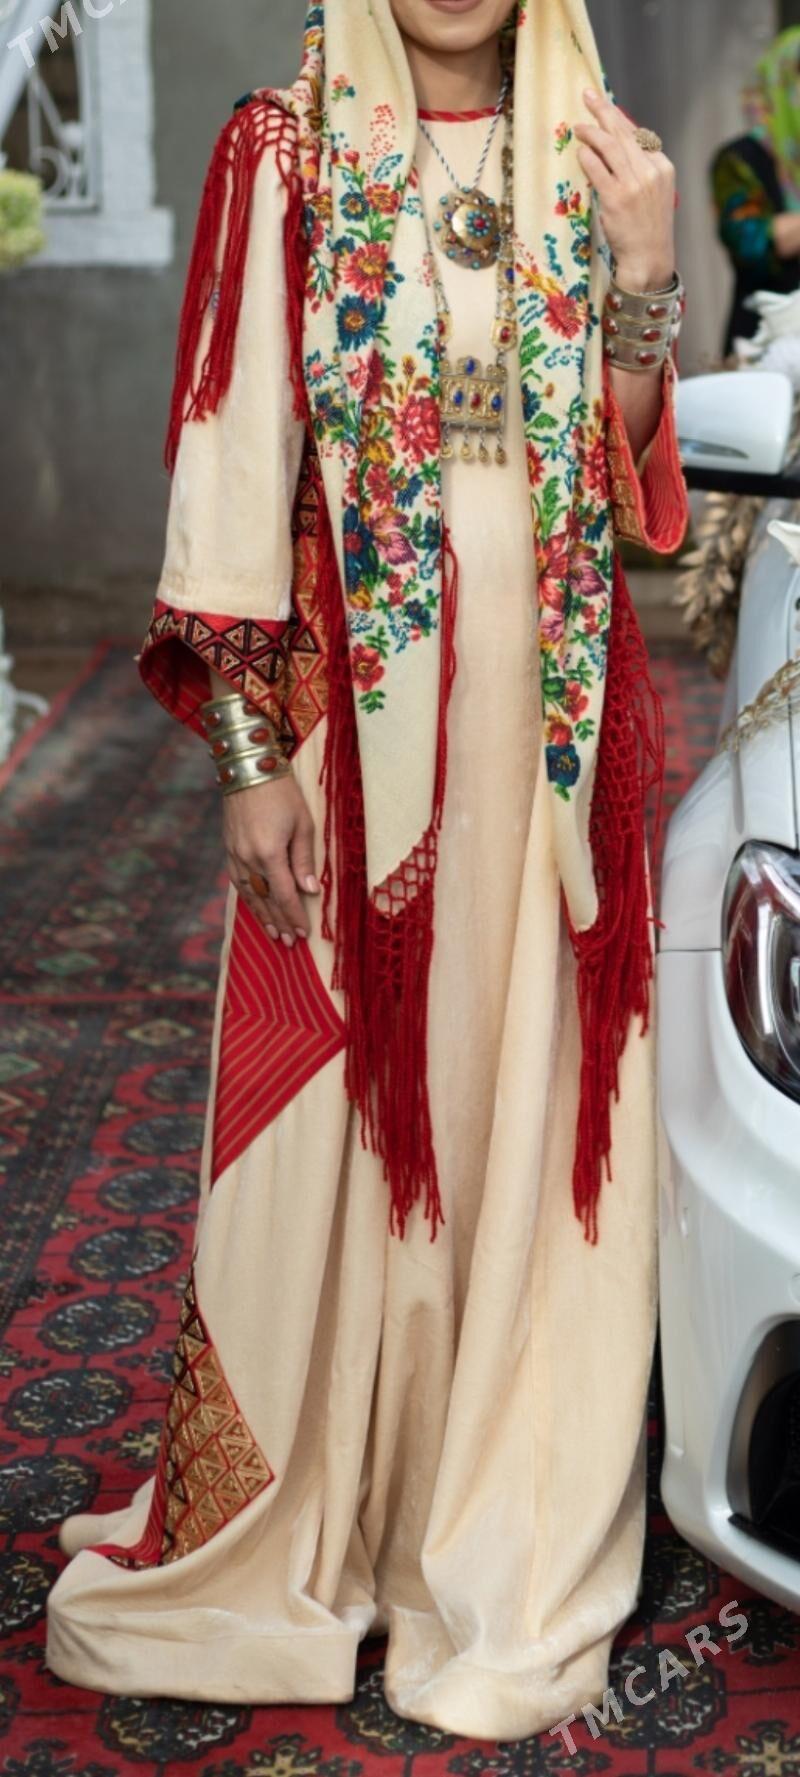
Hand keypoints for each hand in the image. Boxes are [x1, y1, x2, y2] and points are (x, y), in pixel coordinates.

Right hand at [223, 775, 319, 947]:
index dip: (295, 916)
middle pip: (265, 900)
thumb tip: (310, 891)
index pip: (284, 895)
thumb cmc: (283, 793)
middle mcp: (248, 858)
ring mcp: (234, 853)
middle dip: (279, 922)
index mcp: (269, 853)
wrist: (248, 767)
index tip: (304, 933)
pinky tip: (255, 907)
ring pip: (249, 893)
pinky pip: (237, 880)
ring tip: (273, 933)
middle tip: (290, 942)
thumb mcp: (303, 824)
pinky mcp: (228, 847)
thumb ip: (304, 861)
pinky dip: (248, 897)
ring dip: (261, 916)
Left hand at [574, 89, 675, 292]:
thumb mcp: (654, 192)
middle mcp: (650, 170)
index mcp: (663, 166)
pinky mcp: (616, 198)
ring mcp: (634, 184)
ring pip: (610, 146)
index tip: (604, 106)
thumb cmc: (648, 228)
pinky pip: (597, 168)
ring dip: (591, 132)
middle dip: (603, 110)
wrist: (649, 258)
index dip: (619, 118)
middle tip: (587, 96)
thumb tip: (615, 147)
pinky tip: (579, 152)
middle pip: (623, 131)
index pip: (638, 134)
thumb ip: (639, 169)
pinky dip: (587, 157)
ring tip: (578, 128)